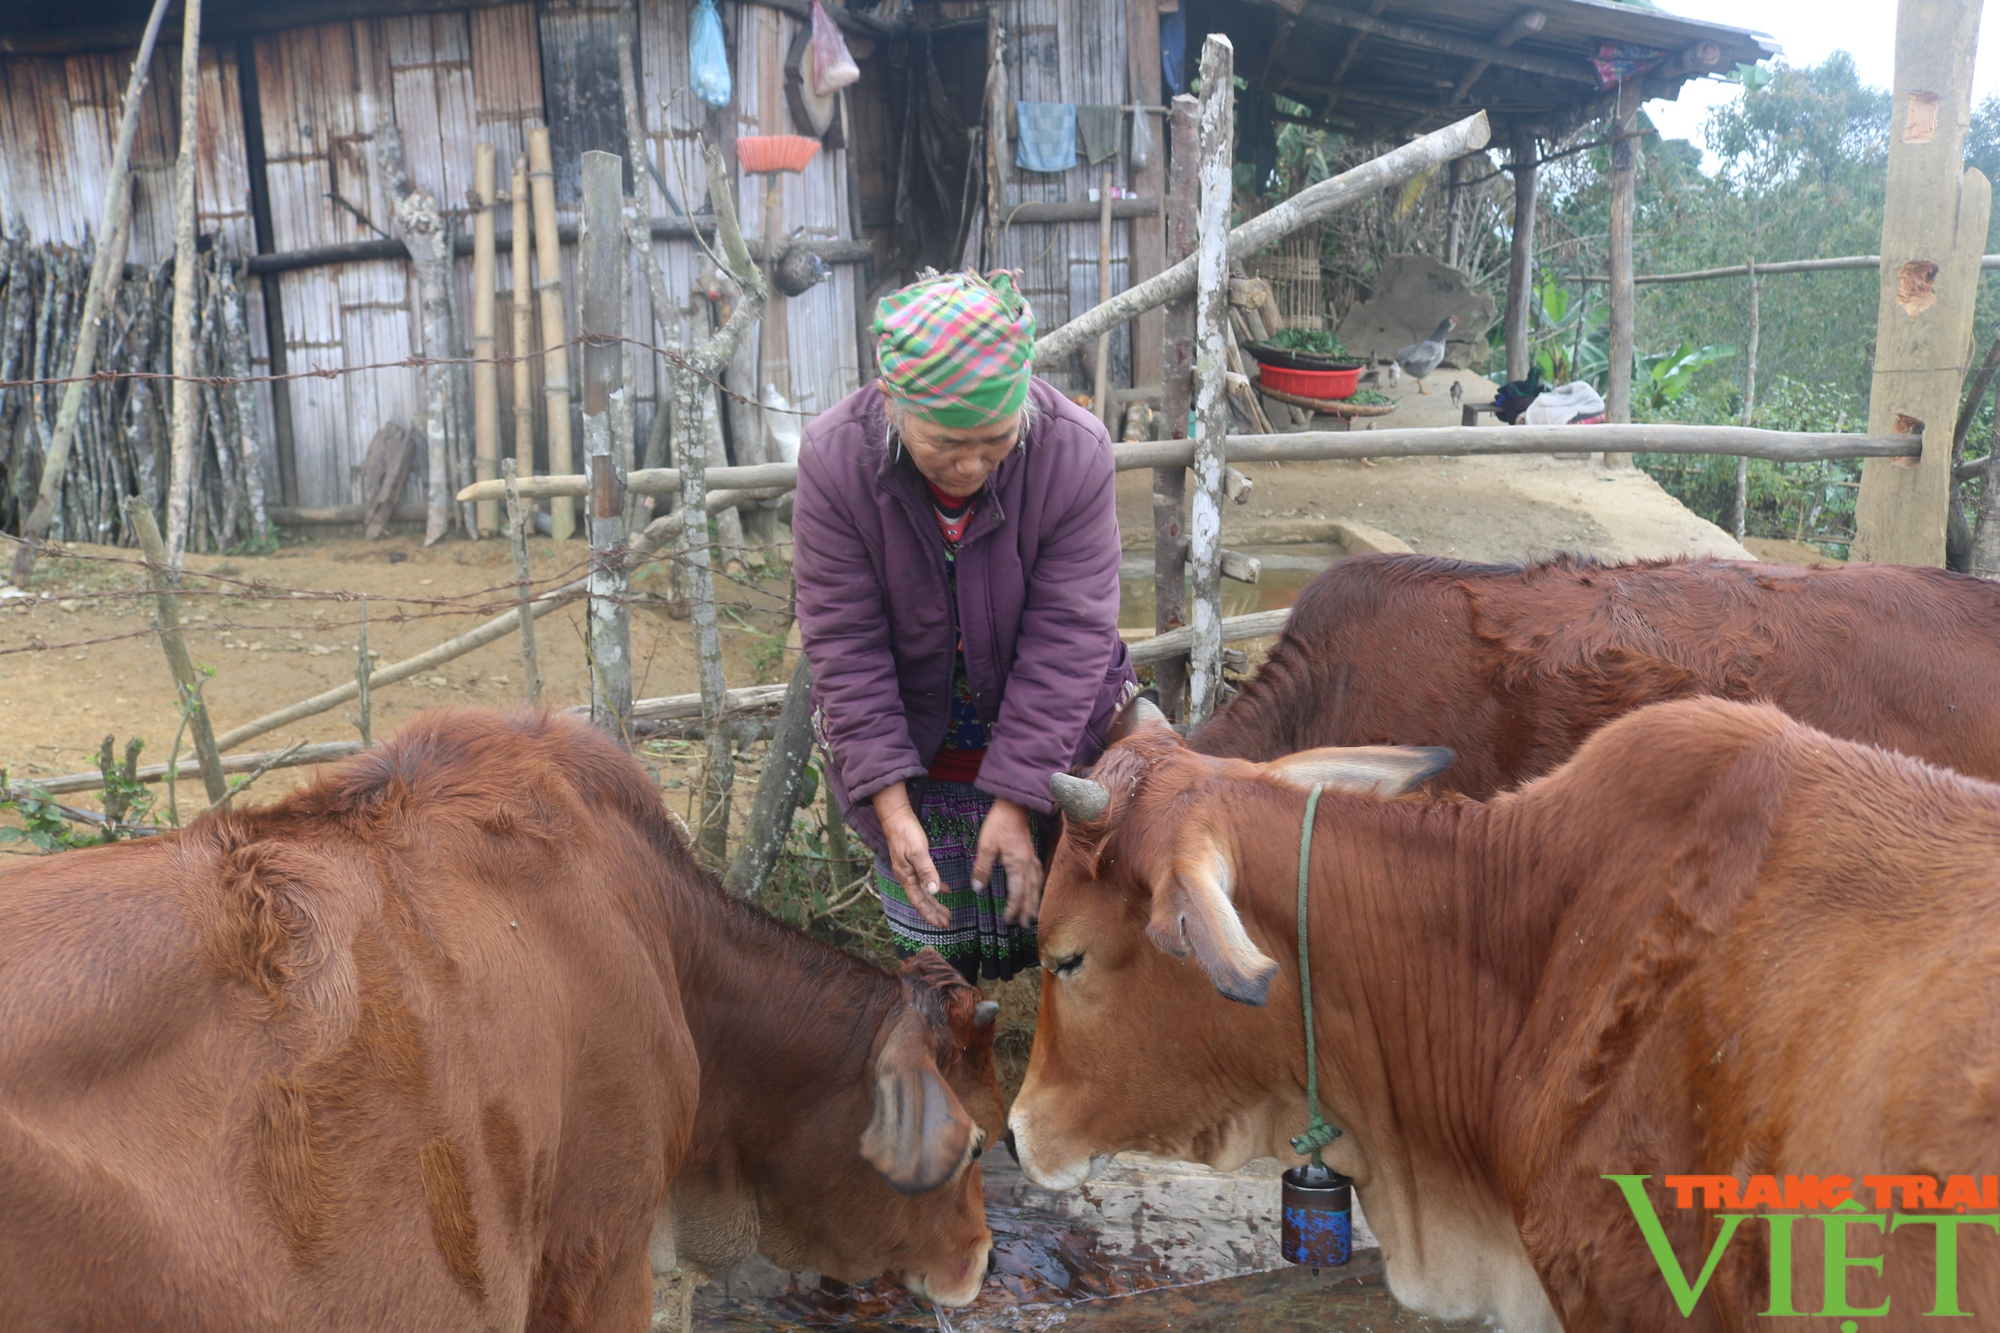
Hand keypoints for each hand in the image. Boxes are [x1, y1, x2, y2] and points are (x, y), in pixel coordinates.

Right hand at [872, 784, 949, 927]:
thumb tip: (934, 891)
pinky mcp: (911, 863)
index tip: (941, 925)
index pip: (919, 902)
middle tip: (947, 922)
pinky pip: (923, 881)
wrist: (896, 817)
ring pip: (923, 891)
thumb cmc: (906, 833)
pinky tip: (942, 889)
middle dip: (934, 912)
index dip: (930, 914)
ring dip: (934, 902)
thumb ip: (926, 871)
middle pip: (921, 900)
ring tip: (946, 911)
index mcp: (906, 877)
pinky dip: (933, 886)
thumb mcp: (918, 851)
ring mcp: (908, 870)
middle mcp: (906, 877)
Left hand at [972, 797, 1042, 926]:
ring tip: (1033, 914)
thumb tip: (978, 888)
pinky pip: (1037, 875)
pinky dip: (1037, 886)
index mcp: (1018, 865)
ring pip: (1036, 885)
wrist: (1013, 806)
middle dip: (1027, 910)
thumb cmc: (999, 824)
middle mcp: (1028, 865)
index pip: (1016, 893)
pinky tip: (1036, 888)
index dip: (1013, 908)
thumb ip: (982, 868)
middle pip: (1030, 893)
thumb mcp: (986, 846)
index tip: (1008, 920)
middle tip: (1024, 925)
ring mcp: (1031, 859)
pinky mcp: (1030, 853)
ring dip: (1034, 901)